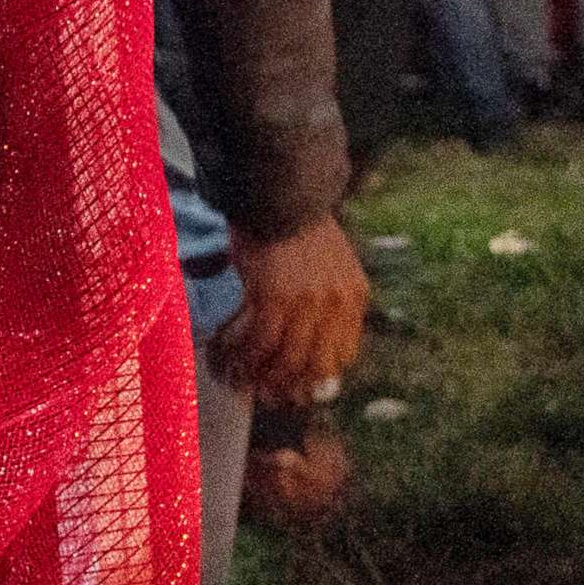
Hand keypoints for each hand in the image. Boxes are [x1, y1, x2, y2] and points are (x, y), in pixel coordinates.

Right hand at [212, 215, 368, 405]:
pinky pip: (259, 342)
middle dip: (286, 385)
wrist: (279, 192)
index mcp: (355, 296)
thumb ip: (328, 298)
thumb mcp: (331, 262)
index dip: (315, 376)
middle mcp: (337, 304)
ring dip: (260, 375)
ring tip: (240, 378)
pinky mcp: (274, 298)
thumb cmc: (297, 224)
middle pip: (314, 365)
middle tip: (263, 393)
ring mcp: (307, 303)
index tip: (292, 383)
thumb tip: (304, 342)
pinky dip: (243, 356)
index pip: (342, 356)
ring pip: (285, 359)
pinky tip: (228, 357)